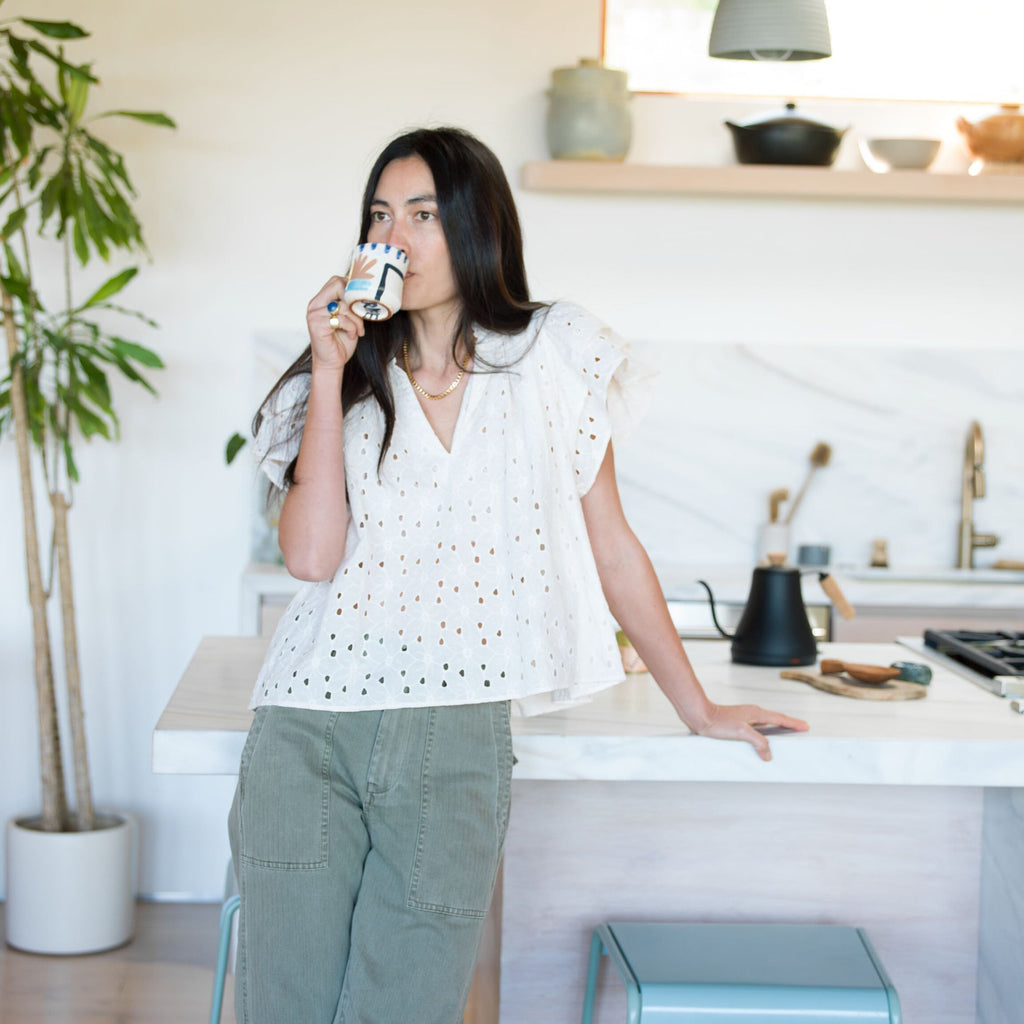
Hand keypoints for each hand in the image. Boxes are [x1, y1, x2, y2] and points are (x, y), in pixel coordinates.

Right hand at [306, 276, 363, 370]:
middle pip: (337, 285)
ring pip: (344, 305)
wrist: (331, 363)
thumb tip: (363, 289)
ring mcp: (314, 315)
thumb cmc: (340, 342)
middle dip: (354, 300)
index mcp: (320, 301)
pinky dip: (352, 327)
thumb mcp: (348, 318)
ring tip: (358, 330)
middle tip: (360, 314)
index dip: (351, 287)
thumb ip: (349, 304)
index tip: (361, 302)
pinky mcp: (317, 325)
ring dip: (357, 320)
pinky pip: (342, 319)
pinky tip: (352, 334)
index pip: (335, 280)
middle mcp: (314, 305)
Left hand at [694, 704, 808, 761]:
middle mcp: (752, 713)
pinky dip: (765, 732)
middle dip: (788, 724)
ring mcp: (745, 717)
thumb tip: (768, 754)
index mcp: (756, 713)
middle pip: (776, 719)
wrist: (700, 716)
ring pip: (766, 723)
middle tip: (800, 728)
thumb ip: (758, 742)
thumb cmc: (718, 722)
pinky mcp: (737, 722)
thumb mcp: (741, 732)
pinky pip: (757, 727)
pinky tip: (762, 739)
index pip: (780, 719)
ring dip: (777, 728)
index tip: (805, 726)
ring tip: (785, 734)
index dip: (793, 724)